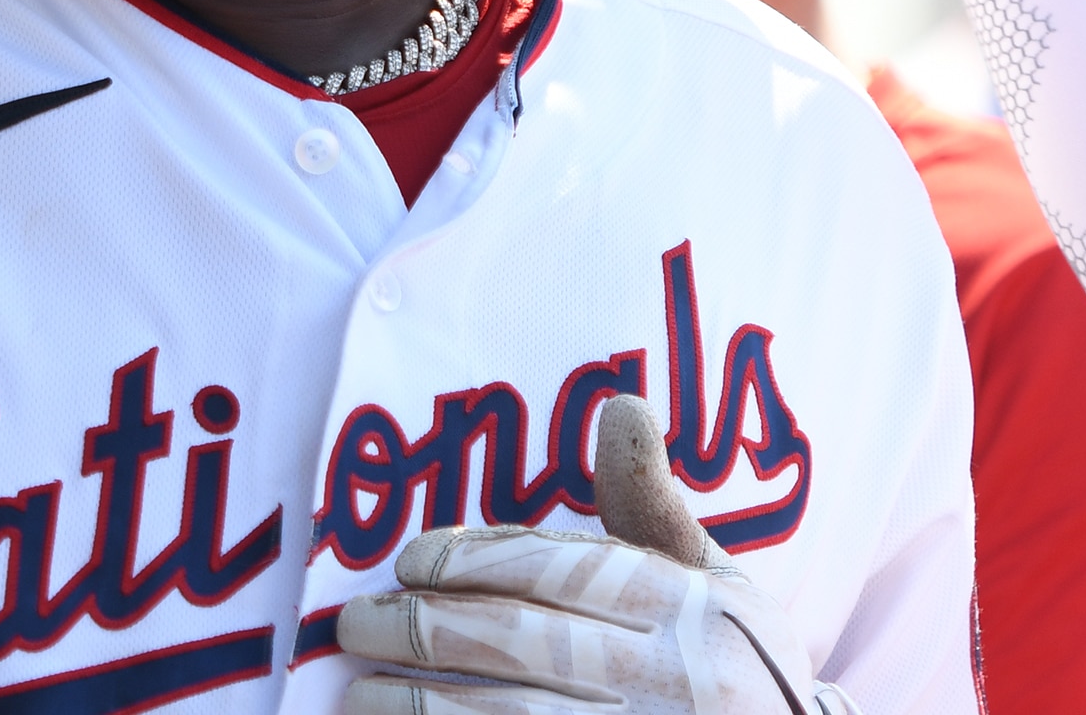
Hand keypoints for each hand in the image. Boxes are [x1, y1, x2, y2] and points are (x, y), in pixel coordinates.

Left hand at [337, 397, 855, 713]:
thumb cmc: (731, 660)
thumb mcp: (716, 581)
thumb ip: (651, 503)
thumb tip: (620, 402)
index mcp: (690, 610)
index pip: (563, 572)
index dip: (472, 562)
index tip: (406, 560)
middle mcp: (672, 679)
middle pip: (523, 645)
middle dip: (425, 631)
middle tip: (354, 622)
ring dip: (423, 706)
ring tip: (359, 691)